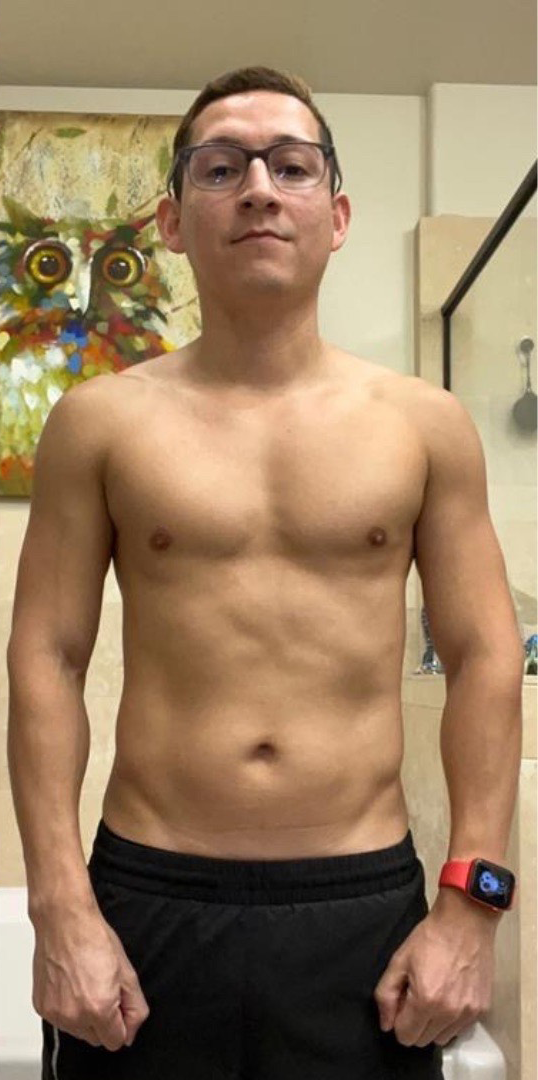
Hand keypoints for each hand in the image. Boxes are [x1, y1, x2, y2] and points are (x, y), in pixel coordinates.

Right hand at [32, 904, 149, 1050]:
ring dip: (84, 1016)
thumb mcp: (128, 973)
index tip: (118, 1006)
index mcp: (99, 1009)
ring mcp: (55, 1013)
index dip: (121, 1023)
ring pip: (77, 1031)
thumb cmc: (94, 939)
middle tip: (103, 990)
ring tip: (85, 984)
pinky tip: (71, 984)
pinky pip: (60, 1020)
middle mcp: (74, 1016)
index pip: (115, 1042)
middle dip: (103, 1021)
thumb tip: (131, 1032)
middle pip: (96, 1039)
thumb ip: (136, 1009)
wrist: (64, 922)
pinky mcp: (42, 1007)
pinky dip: (67, 1008)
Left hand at [373, 890, 497, 1047]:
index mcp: (426, 1001)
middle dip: (415, 1023)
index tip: (403, 1001)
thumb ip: (386, 995)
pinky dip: (452, 1019)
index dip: (399, 1021)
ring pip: (442, 1038)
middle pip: (423, 1040)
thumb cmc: (430, 937)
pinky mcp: (482, 1009)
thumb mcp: (399, 960)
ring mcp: (468, 1013)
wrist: (466, 922)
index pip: (406, 1037)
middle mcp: (449, 1013)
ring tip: (435, 995)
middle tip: (417, 996)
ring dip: (434, 1024)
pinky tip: (450, 994)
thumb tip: (385, 1024)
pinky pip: (460, 1029)